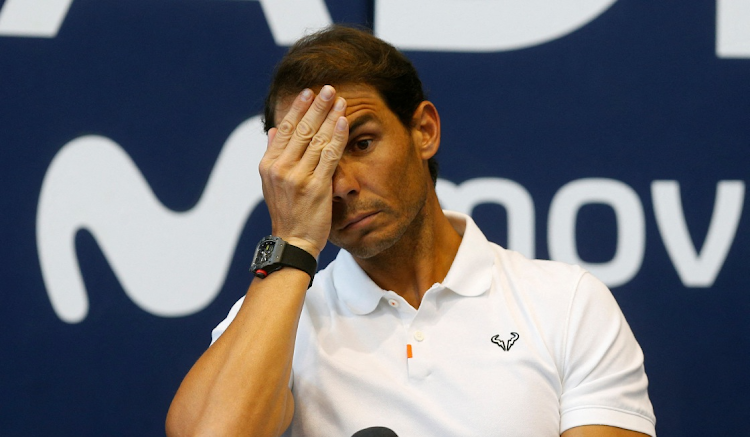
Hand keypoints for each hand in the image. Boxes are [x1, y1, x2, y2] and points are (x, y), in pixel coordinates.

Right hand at [258, 85, 348, 258]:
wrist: (294, 241)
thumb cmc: (286, 213)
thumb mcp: (271, 184)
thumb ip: (273, 154)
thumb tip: (272, 129)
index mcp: (269, 165)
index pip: (284, 129)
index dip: (297, 109)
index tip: (308, 92)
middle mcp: (280, 168)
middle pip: (300, 130)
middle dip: (316, 106)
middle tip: (328, 88)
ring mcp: (297, 177)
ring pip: (315, 139)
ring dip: (329, 116)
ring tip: (339, 100)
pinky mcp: (315, 186)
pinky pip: (328, 155)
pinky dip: (336, 136)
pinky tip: (343, 121)